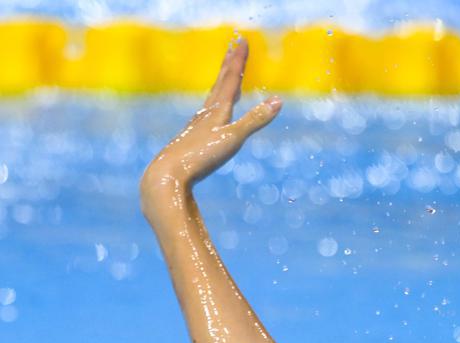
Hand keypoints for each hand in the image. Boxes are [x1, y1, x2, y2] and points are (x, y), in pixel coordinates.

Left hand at [140, 37, 281, 216]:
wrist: (170, 173)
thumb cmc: (201, 155)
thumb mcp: (233, 138)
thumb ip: (255, 120)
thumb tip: (278, 101)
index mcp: (217, 109)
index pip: (230, 79)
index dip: (238, 60)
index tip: (242, 41)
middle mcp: (206, 113)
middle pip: (220, 83)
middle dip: (230, 64)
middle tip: (234, 47)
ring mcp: (198, 125)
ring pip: (213, 98)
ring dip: (223, 84)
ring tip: (228, 76)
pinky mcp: (193, 138)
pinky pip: (207, 115)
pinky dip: (215, 105)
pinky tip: (212, 113)